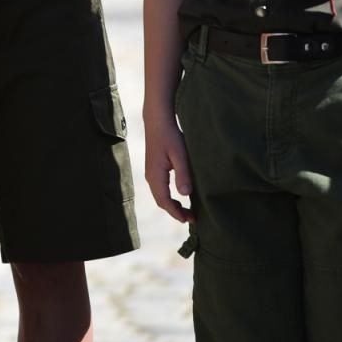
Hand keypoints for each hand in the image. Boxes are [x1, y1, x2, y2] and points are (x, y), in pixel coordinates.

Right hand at [143, 109, 192, 223]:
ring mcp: (151, 173)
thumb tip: (185, 194)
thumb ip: (182, 174)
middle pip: (160, 201)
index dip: (176, 213)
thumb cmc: (170, 137)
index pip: (164, 201)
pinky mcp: (154, 170)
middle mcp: (150, 177)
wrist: (157, 122)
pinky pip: (160, 190)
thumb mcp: (180, 155)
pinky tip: (180, 197)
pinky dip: (169, 198)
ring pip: (160, 196)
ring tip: (187, 211)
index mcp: (156, 176)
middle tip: (191, 219)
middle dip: (175, 212)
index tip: (189, 220)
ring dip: (172, 206)